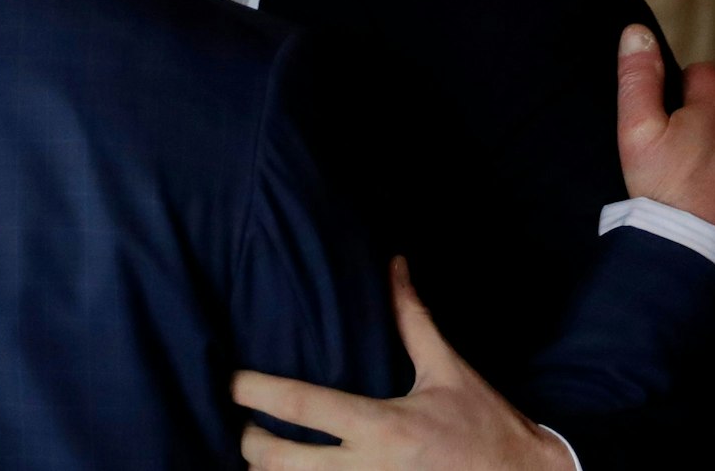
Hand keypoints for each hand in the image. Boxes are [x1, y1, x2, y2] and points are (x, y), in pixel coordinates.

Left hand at [234, 258, 572, 470]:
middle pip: (279, 463)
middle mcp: (369, 469)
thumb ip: (412, 318)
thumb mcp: (447, 370)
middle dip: (249, 445)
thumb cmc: (485, 425)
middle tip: (241, 426)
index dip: (256, 392)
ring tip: (259, 456)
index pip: (303, 407)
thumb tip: (395, 264)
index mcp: (384, 426)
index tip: (229, 380)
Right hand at [615, 25, 714, 265]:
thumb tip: (637, 30)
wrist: (698, 261)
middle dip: (704, 125)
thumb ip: (637, 77)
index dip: (677, 95)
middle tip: (675, 163)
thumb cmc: (662, 193)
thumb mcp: (636, 132)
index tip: (664, 128)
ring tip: (695, 190)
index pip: (701, 74)